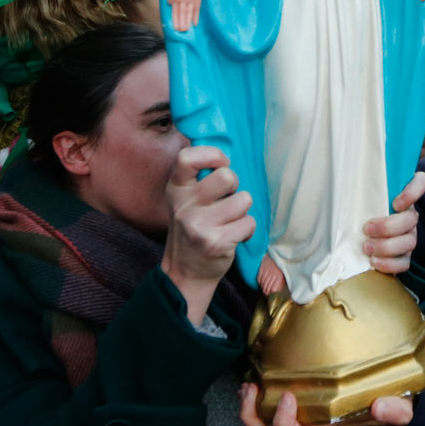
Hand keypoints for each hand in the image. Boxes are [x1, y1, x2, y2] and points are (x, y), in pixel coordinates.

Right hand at [160, 146, 255, 324]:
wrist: (185, 272)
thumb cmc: (194, 227)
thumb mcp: (185, 200)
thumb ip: (199, 178)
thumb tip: (228, 153)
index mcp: (176, 189)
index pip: (187, 157)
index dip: (211, 154)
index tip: (221, 164)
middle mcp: (184, 206)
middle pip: (226, 176)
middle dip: (235, 186)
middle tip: (227, 199)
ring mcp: (199, 226)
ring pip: (243, 199)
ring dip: (243, 210)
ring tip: (229, 220)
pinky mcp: (216, 243)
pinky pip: (249, 223)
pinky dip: (247, 229)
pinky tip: (233, 236)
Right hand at [166, 0, 205, 31]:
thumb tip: (169, 1)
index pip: (174, 10)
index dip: (174, 19)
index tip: (174, 27)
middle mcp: (183, 0)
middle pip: (181, 13)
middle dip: (180, 22)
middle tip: (180, 31)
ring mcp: (191, 0)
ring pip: (188, 13)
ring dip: (186, 21)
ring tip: (185, 30)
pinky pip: (197, 9)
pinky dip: (195, 16)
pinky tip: (195, 24)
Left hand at [239, 386, 412, 425]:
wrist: (385, 390)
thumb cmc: (386, 401)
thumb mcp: (397, 407)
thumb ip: (395, 411)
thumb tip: (382, 406)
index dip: (285, 424)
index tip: (289, 397)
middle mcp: (304, 423)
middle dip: (254, 420)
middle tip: (254, 392)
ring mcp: (295, 409)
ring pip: (261, 422)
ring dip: (249, 406)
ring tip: (249, 385)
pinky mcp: (291, 390)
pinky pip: (264, 400)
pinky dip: (254, 392)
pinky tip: (255, 374)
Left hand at [362, 170, 424, 274]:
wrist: (360, 229)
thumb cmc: (361, 207)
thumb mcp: (363, 192)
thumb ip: (362, 185)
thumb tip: (346, 181)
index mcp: (403, 193)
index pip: (421, 182)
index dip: (413, 192)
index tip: (395, 203)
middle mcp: (410, 213)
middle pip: (412, 218)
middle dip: (389, 226)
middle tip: (367, 228)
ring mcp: (409, 235)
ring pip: (409, 241)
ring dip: (387, 246)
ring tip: (367, 247)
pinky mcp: (404, 255)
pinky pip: (404, 262)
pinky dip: (389, 264)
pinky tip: (374, 261)